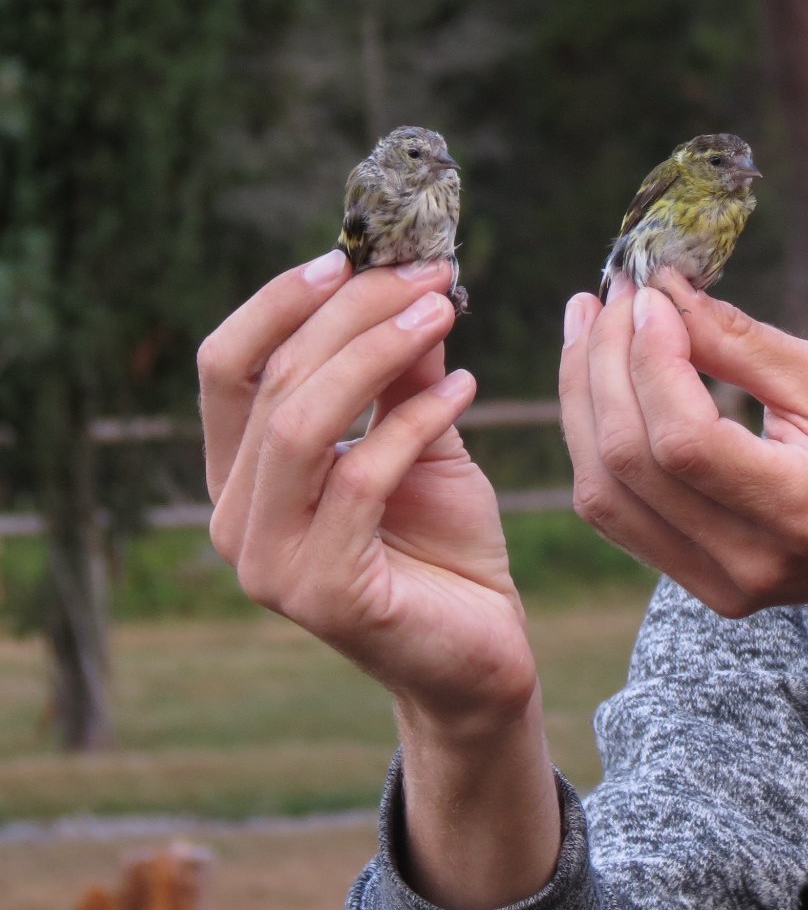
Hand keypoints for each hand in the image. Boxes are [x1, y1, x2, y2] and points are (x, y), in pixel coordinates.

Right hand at [198, 252, 534, 731]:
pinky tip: (469, 388)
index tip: (350, 255)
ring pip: (300, 424)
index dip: (280, 301)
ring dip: (377, 354)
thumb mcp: (423, 438)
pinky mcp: (323, 592)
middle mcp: (234, 519)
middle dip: (354, 313)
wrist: (479, 653)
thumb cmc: (443, 544)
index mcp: (241, 475)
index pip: (226, 366)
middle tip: (431, 276)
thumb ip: (403, 373)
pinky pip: (360, 480)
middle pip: (274, 381)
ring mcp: (269, 563)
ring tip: (444, 313)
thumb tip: (410, 279)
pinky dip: (416, 422)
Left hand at [560, 274, 807, 756]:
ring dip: (583, 398)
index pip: (684, 442)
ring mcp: (717, 585)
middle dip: (603, 364)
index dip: (650, 359)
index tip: (649, 293)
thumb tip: (663, 292)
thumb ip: (745, 344)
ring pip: (603, 493)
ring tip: (588, 321)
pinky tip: (601, 378)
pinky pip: (617, 511)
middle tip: (611, 291)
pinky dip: (599, 438)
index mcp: (800, 512)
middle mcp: (747, 563)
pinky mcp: (698, 585)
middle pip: (627, 465)